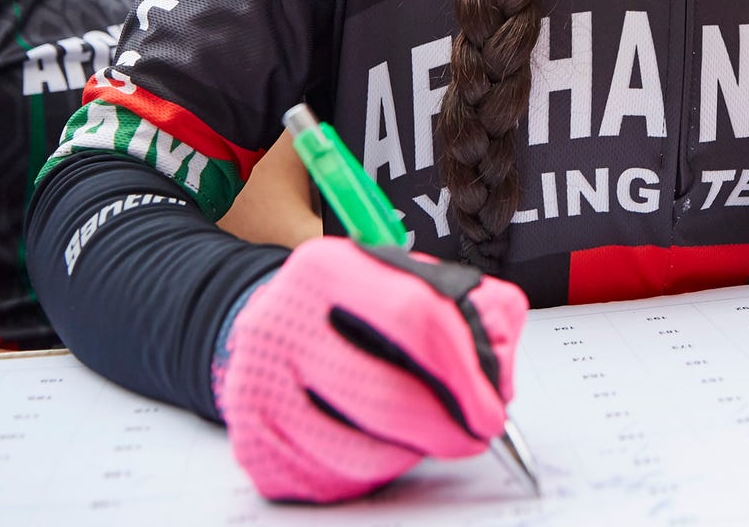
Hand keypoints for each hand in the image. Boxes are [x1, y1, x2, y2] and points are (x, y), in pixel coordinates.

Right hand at [214, 238, 527, 502]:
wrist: (280, 329)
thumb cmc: (360, 311)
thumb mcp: (417, 283)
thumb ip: (475, 310)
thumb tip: (497, 376)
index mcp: (328, 268)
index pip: (413, 317)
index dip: (463, 372)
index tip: (491, 408)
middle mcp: (280, 322)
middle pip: (382, 396)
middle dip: (443, 427)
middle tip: (472, 435)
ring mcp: (257, 386)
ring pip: (357, 450)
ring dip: (409, 454)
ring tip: (422, 435)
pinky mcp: (251, 442)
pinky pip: (328, 480)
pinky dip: (370, 474)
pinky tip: (380, 446)